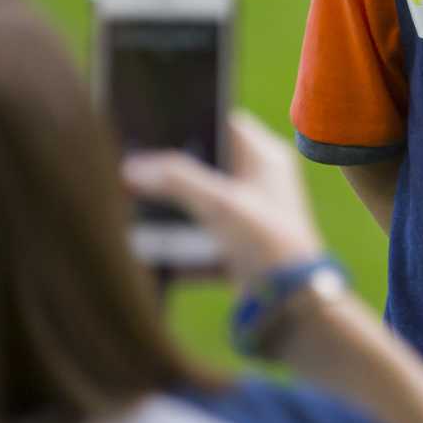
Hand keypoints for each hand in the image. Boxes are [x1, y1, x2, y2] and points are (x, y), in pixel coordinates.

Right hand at [122, 111, 327, 287]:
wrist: (293, 305)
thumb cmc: (269, 243)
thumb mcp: (221, 204)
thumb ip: (176, 180)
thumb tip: (132, 168)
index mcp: (265, 157)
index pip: (221, 120)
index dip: (187, 118)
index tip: (149, 119)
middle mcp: (258, 181)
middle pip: (205, 161)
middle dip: (170, 166)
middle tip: (130, 160)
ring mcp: (247, 214)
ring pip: (198, 199)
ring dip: (169, 203)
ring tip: (128, 195)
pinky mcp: (236, 245)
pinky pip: (197, 235)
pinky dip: (177, 238)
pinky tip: (147, 239)